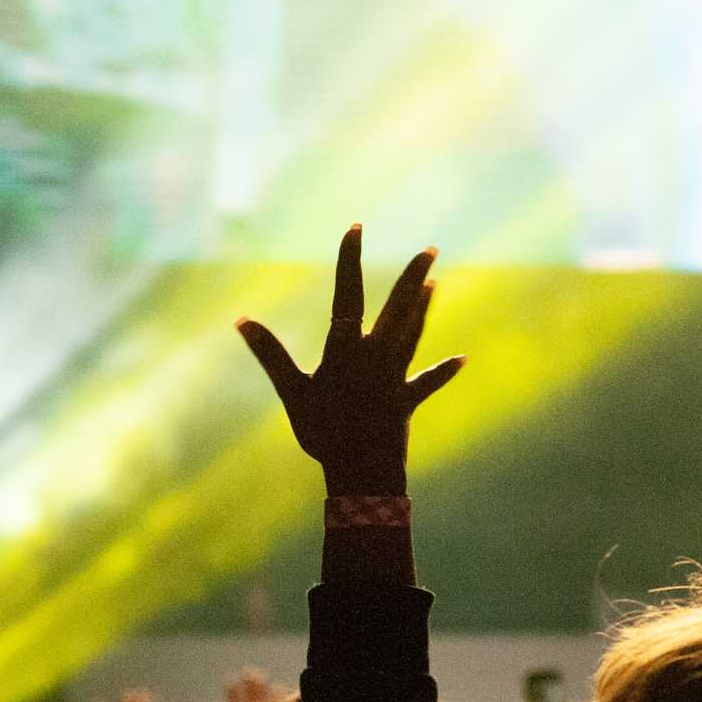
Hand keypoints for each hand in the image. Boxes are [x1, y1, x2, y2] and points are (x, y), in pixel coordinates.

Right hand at [235, 225, 463, 495]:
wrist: (361, 473)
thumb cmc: (322, 432)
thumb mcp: (291, 392)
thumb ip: (269, 354)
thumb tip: (241, 320)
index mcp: (346, 349)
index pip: (348, 294)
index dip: (350, 260)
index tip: (355, 228)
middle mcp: (376, 356)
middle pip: (397, 308)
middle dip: (412, 277)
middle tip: (431, 250)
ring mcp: (394, 378)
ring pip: (413, 335)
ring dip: (423, 309)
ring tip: (435, 283)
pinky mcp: (407, 401)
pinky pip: (426, 383)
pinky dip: (442, 372)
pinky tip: (460, 360)